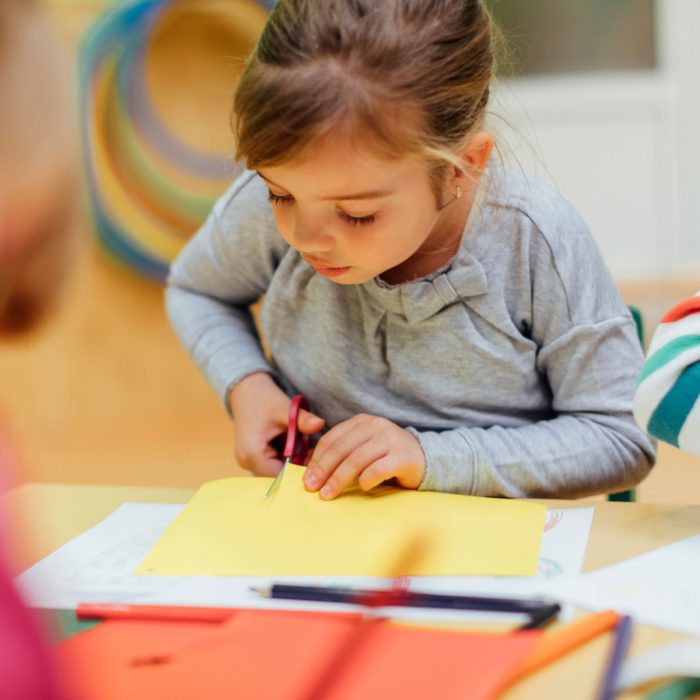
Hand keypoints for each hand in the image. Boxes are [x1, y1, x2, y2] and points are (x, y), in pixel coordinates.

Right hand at [228, 373, 323, 475]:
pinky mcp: (253, 456)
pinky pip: (273, 463)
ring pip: (277, 470)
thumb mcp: (284, 409)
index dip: (299, 471)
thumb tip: (321, 424)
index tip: (317, 461)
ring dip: (293, 460)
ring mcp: (249, 460)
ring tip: (306, 445)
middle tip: (313, 451)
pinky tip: (297, 444)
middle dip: (298, 465)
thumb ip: (302, 420)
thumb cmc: (263, 399)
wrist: (246, 390)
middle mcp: (247, 461)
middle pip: (279, 475)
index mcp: (252, 454)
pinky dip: (286, 456)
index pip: (280, 476)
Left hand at [303, 414, 424, 498]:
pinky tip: (361, 488)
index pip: (332, 439)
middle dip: (323, 470)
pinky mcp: (404, 457)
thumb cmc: (387, 458)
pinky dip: (366, 480)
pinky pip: (378, 469)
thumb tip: (312, 472)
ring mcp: (391, 439)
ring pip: (356, 459)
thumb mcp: (364, 448)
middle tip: (312, 488)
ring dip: (338, 479)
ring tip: (327, 494)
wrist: (425, 459)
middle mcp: (376, 426)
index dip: (316, 459)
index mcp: (362, 421)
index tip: (307, 477)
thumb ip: (343, 453)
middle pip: (341, 449)